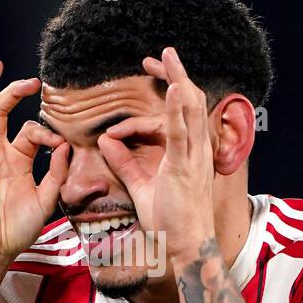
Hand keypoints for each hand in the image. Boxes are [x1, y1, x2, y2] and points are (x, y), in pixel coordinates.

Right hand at [0, 60, 69, 266]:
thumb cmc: (16, 229)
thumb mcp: (46, 199)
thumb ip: (56, 172)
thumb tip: (64, 145)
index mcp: (15, 159)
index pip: (29, 131)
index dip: (45, 131)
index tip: (58, 144)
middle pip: (0, 111)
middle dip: (14, 91)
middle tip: (34, 81)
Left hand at [99, 47, 216, 260]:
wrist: (184, 248)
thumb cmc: (169, 222)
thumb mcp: (141, 186)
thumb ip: (125, 163)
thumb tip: (105, 141)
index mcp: (188, 154)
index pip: (179, 115)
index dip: (166, 95)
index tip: (149, 82)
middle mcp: (196, 151)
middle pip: (191, 102)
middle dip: (176, 75)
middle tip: (162, 54)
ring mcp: (193, 158)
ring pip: (191, 110)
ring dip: (179, 80)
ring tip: (169, 57)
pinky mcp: (184, 169)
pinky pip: (181, 133)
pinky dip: (178, 109)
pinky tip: (172, 87)